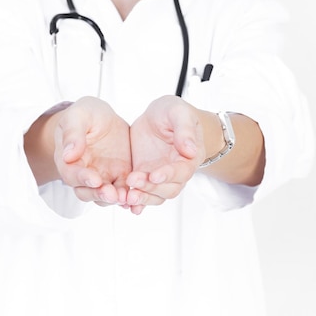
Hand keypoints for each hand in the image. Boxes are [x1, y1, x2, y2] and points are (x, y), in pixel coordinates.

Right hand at [53, 97, 131, 205]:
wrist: (104, 117)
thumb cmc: (86, 114)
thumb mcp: (78, 116)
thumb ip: (73, 133)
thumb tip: (68, 154)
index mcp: (69, 161)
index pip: (72, 174)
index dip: (82, 179)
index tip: (94, 180)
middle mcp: (85, 173)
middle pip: (87, 192)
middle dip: (99, 194)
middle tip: (111, 194)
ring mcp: (103, 177)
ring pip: (106, 196)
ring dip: (115, 199)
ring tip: (126, 198)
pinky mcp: (121, 176)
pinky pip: (125, 191)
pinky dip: (130, 196)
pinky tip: (138, 197)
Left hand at [126, 95, 204, 214]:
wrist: (159, 116)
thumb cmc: (173, 112)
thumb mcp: (179, 112)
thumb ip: (185, 130)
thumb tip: (190, 151)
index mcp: (189, 157)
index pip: (182, 171)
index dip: (169, 175)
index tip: (155, 175)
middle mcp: (177, 171)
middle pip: (169, 189)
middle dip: (152, 188)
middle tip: (134, 182)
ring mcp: (160, 176)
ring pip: (156, 195)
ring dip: (143, 198)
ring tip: (128, 197)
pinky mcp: (145, 176)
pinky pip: (143, 193)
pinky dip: (136, 202)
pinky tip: (125, 203)